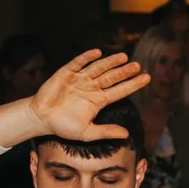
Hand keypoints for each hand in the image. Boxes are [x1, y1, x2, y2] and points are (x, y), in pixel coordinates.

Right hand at [32, 51, 148, 141]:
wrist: (41, 119)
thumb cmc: (63, 126)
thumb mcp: (87, 132)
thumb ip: (106, 132)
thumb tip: (126, 134)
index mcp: (98, 100)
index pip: (120, 90)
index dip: (133, 84)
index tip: (147, 78)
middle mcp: (91, 87)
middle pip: (112, 77)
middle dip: (124, 72)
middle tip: (138, 66)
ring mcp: (79, 79)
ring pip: (98, 68)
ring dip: (110, 62)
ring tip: (124, 57)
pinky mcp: (66, 73)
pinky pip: (78, 63)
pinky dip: (87, 57)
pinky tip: (98, 53)